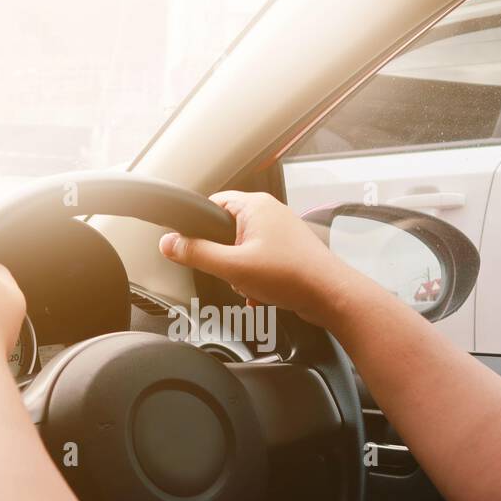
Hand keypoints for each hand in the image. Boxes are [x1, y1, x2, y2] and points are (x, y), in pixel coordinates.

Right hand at [157, 191, 363, 328]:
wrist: (330, 296)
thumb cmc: (293, 275)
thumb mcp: (233, 267)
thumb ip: (196, 254)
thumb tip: (170, 244)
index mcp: (254, 205)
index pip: (211, 205)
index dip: (199, 228)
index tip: (193, 246)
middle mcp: (268, 213)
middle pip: (225, 232)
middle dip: (225, 259)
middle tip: (234, 272)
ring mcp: (280, 231)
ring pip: (241, 251)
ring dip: (241, 273)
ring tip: (254, 284)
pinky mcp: (287, 250)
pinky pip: (258, 262)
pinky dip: (255, 279)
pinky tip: (262, 293)